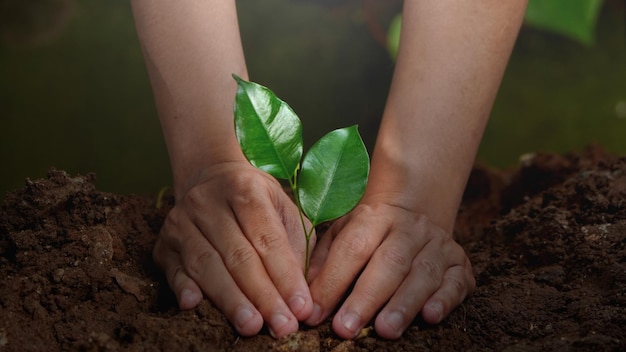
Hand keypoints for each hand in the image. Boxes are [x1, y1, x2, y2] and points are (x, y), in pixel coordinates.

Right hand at [153, 161, 315, 336]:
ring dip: (231, 300)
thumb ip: (298, 246)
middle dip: (263, 296)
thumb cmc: (256, 201)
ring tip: (251, 326)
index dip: (286, 276)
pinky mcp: (163, 243)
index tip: (301, 308)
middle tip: (282, 326)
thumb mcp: (284, 209)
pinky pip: (173, 269)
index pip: (268, 239)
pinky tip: (194, 305)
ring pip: (207, 265)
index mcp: (245, 189)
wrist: (210, 178)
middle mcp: (208, 202)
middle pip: (238, 256)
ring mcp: (181, 222)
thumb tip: (305, 293)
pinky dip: (182, 287)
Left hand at [305, 199, 474, 338]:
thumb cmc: (369, 233)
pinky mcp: (460, 263)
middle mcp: (409, 228)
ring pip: (423, 273)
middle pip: (389, 262)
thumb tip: (306, 296)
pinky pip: (456, 281)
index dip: (332, 282)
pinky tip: (430, 316)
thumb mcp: (342, 233)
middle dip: (366, 298)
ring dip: (404, 304)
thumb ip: (323, 260)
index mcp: (374, 217)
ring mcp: (437, 244)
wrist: (416, 212)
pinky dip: (444, 300)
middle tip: (346, 328)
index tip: (315, 313)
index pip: (352, 248)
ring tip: (385, 330)